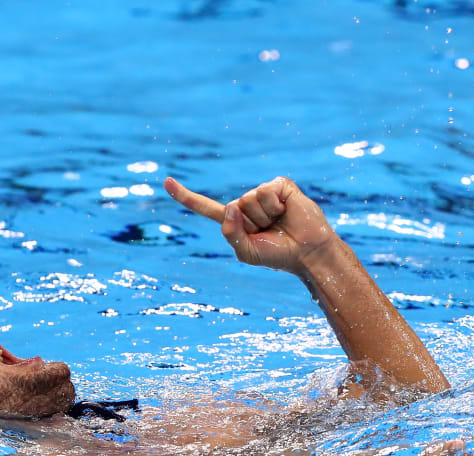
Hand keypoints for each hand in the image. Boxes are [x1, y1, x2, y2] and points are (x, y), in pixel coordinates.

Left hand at [163, 176, 337, 274]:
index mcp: (233, 221)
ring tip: (280, 222)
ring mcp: (262, 193)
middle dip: (251, 223)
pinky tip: (287, 210)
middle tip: (270, 231)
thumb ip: (230, 233)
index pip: (204, 207)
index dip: (185, 196)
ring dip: (265, 215)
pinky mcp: (279, 185)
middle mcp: (245, 204)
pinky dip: (276, 204)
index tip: (166, 181)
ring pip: (249, 199)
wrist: (308, 252)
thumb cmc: (278, 255)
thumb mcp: (246, 251)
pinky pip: (266, 191)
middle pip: (232, 207)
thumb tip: (232, 205)